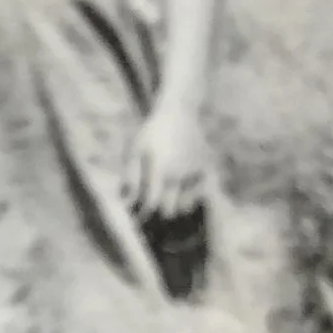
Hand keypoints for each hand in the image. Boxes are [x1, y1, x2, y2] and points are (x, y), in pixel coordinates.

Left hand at [123, 99, 206, 220]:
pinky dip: (190, 198)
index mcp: (161, 171)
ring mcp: (196, 173)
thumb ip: (130, 178)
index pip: (152, 205)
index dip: (143, 216)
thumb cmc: (152, 133)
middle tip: (151, 209)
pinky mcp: (206, 169)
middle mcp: (180, 175)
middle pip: (170, 211)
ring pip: (186, 206)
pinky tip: (180, 191)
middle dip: (158, 214)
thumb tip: (125, 203)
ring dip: (175, 207)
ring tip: (166, 200)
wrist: (179, 113)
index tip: (137, 220)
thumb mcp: (134, 151)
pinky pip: (200, 194)